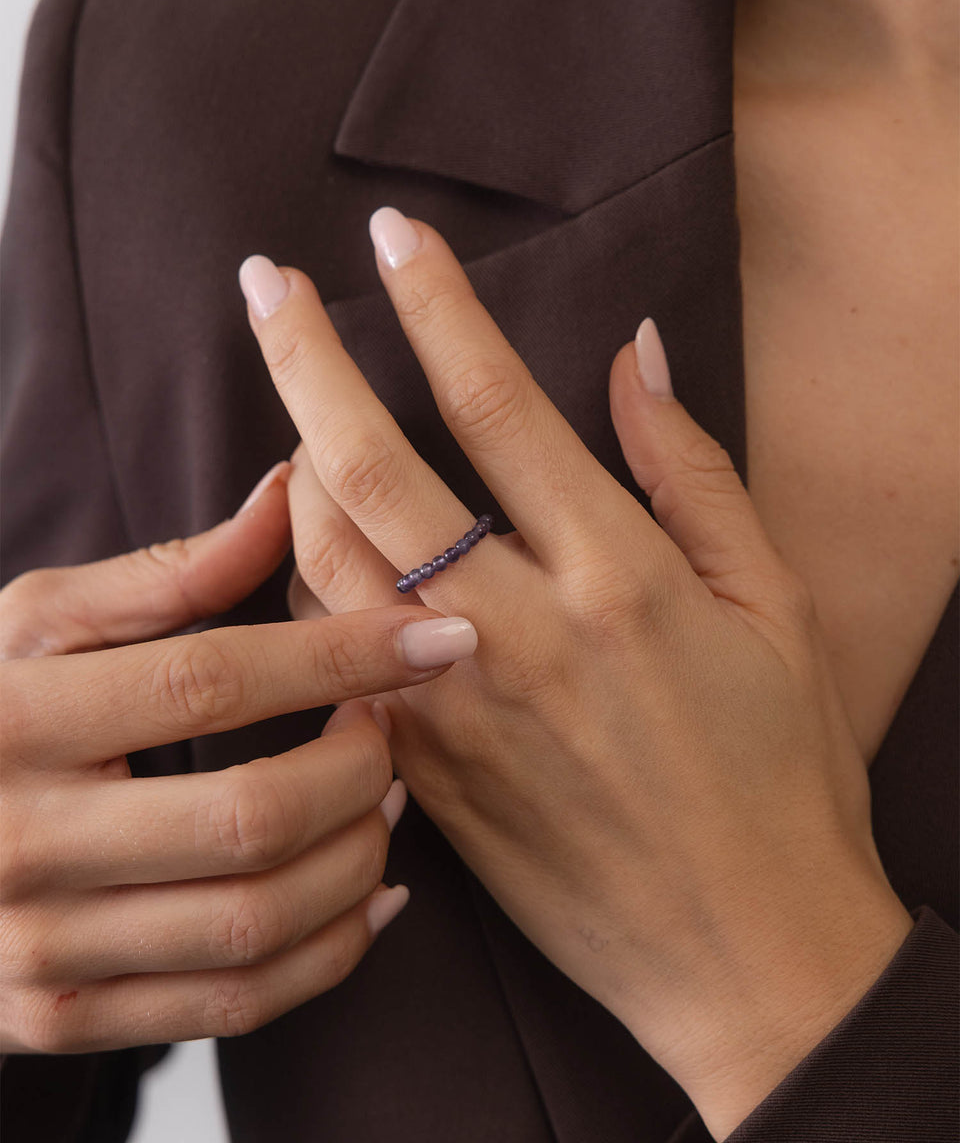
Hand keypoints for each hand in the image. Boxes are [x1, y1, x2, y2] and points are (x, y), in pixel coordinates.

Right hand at [0, 463, 476, 1054]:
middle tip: (392, 725)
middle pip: (252, 817)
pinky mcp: (67, 1020)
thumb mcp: (39, 623)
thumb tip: (289, 492)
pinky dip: (335, 952)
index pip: (210, 683)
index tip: (439, 636)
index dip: (341, 655)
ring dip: (361, 855)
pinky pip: (239, 1004)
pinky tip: (371, 893)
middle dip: (362, 766)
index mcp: (16, 720)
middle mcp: (21, 845)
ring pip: (259, 920)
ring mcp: (43, 950)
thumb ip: (169, 571)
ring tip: (387, 798)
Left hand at [239, 214, 913, 1138]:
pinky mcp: (423, 771)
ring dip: (290, 469)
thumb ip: (694, 473)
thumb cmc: (782, 771)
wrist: (748, 950)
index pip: (496, 408)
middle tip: (260, 283)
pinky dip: (306, 584)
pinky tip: (315, 544)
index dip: (435, 307)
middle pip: (371, 469)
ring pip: (323, 564)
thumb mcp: (777, 607)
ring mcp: (453, 711)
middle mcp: (519, 636)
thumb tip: (635, 355)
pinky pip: (326, 656)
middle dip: (304, 360)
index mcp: (618, 579)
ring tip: (292, 413)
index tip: (389, 236)